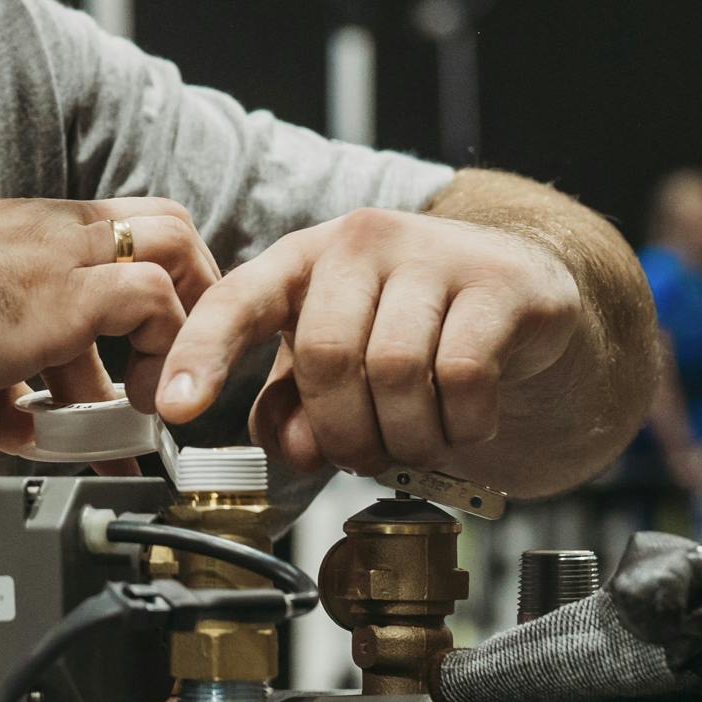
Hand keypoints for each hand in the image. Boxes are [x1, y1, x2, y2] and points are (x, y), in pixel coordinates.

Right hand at [0, 196, 218, 435]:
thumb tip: (19, 422)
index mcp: (7, 232)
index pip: (104, 227)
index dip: (139, 278)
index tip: (138, 343)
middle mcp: (39, 231)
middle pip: (160, 218)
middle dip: (188, 286)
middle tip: (175, 358)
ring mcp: (54, 258)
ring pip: (171, 246)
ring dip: (179, 328)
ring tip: (156, 401)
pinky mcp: (60, 299)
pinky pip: (152, 305)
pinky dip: (162, 358)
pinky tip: (134, 411)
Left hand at [154, 208, 582, 480]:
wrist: (526, 300)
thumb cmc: (417, 333)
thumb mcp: (339, 366)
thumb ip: (296, 406)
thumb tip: (291, 447)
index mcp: (304, 260)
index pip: (236, 300)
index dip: (200, 355)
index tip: (175, 409)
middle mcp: (362, 243)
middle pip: (325, 356)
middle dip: (342, 432)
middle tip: (364, 458)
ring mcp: (434, 255)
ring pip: (394, 371)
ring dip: (405, 436)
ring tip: (418, 443)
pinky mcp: (499, 285)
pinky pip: (462, 376)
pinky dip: (460, 424)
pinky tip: (465, 423)